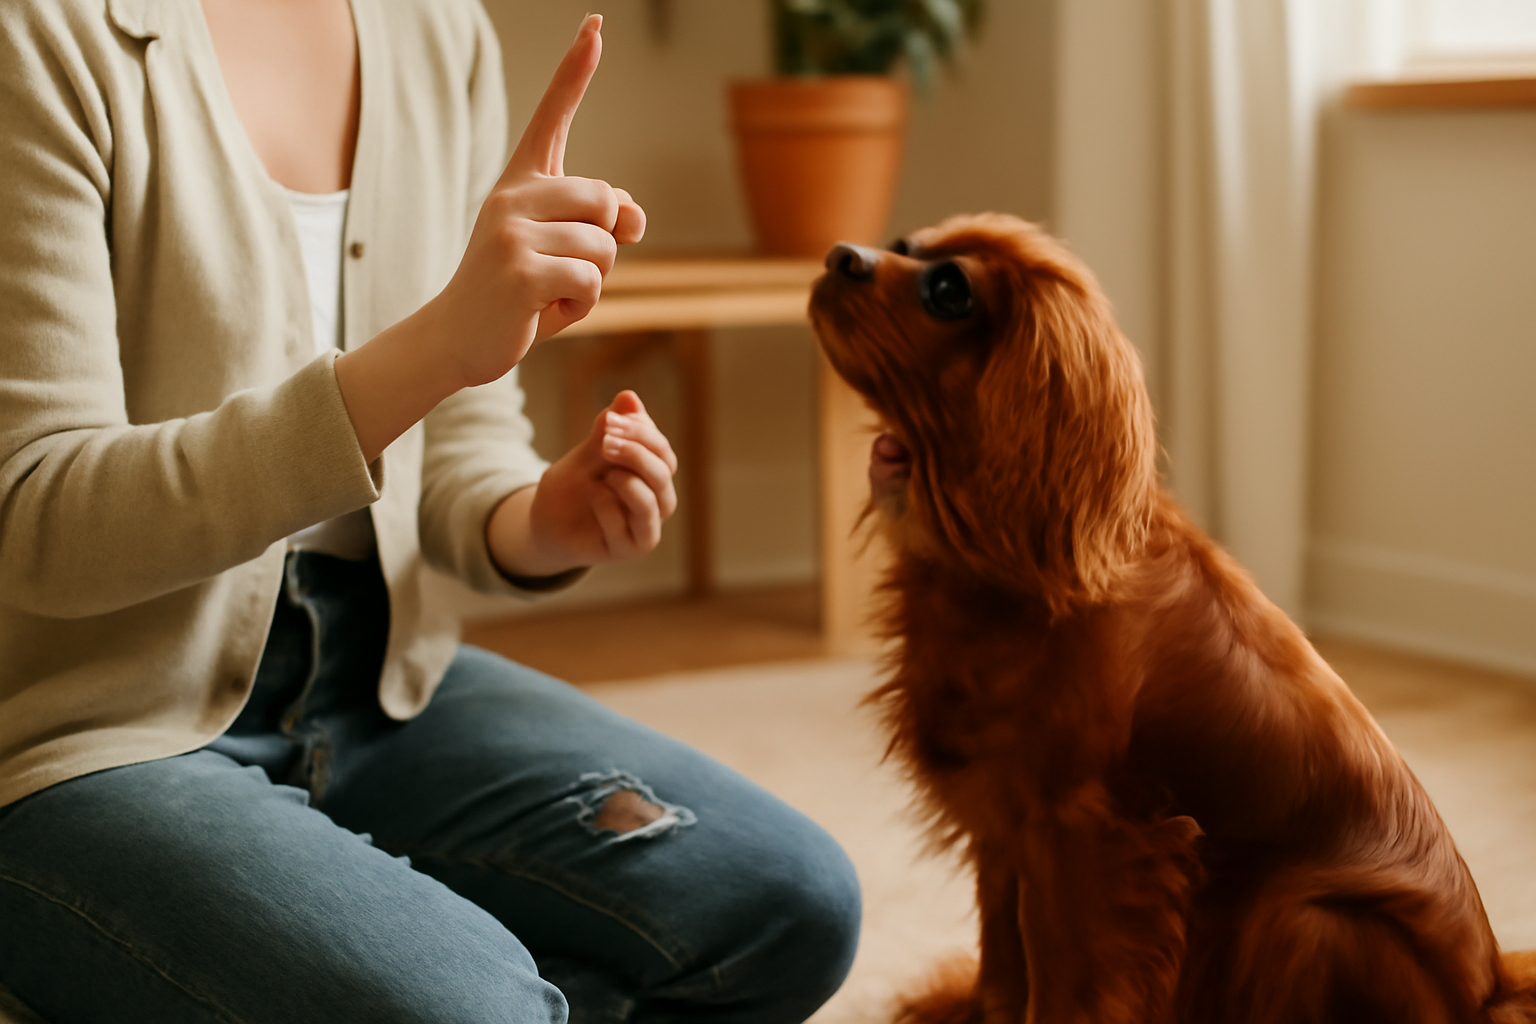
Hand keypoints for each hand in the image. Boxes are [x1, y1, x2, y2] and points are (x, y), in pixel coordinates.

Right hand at [332, 14, 645, 461]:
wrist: (458, 338)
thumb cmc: (517, 293)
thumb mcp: (564, 253)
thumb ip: (602, 226)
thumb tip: (634, 216)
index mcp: (521, 183)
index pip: (552, 117)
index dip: (576, 70)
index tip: (595, 24)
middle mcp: (512, 196)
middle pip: (607, 201)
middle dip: (605, 244)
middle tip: (564, 268)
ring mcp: (511, 232)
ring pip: (604, 249)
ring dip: (592, 282)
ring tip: (549, 292)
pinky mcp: (520, 271)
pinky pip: (590, 282)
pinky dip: (580, 306)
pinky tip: (544, 310)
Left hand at [488, 390, 677, 577]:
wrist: (545, 526)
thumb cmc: (571, 489)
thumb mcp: (584, 455)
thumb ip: (607, 431)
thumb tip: (629, 396)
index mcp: (651, 474)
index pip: (662, 449)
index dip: (642, 431)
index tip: (611, 419)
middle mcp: (656, 502)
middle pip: (665, 472)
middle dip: (637, 451)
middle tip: (606, 439)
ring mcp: (645, 528)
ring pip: (656, 502)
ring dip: (629, 480)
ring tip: (603, 472)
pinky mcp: (628, 549)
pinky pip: (628, 525)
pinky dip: (607, 504)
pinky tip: (591, 494)